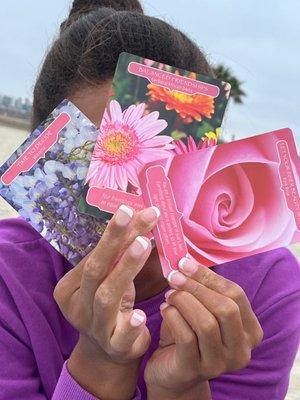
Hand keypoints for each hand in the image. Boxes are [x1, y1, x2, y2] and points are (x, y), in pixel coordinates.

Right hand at [53, 205, 159, 399]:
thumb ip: (115, 257)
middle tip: (135, 214)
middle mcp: (78, 306)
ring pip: (107, 297)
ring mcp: (95, 328)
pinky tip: (139, 315)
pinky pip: (120, 337)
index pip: (94, 255)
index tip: (133, 209)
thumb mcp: (107, 280)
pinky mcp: (114, 347)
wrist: (106, 353)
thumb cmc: (108, 306)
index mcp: (70, 287)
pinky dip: (128, 325)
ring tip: (143, 244)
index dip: (114, 233)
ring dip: (126, 269)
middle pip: (95, 270)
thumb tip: (138, 216)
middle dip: (115, 240)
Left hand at [145, 257, 262, 398]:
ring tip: (169, 294)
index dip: (209, 276)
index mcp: (250, 331)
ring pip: (206, 323)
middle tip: (174, 276)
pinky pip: (186, 337)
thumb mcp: (203, 309)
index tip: (185, 263)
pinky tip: (164, 309)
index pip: (236, 295)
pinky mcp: (195, 370)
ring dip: (183, 301)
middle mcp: (241, 350)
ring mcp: (220, 364)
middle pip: (225, 308)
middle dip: (196, 287)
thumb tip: (185, 261)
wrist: (172, 371)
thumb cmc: (190, 333)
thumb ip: (202, 289)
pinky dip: (172, 316)